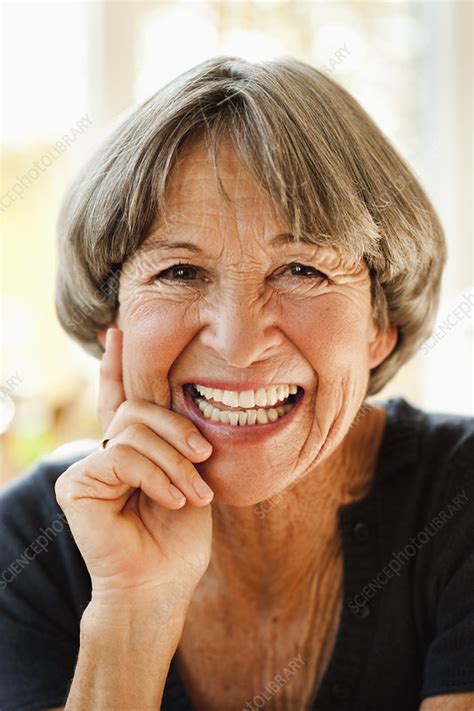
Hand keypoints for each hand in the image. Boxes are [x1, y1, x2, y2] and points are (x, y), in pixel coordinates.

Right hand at [55, 328, 213, 605]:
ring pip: (133, 430)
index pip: (119, 400)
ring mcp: (87, 468)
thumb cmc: (178, 535)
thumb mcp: (187, 473)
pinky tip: (170, 500)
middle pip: (137, 408)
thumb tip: (171, 394)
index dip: (116, 366)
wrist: (162, 584)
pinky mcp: (76, 484)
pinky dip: (154, 476)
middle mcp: (104, 453)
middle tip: (204, 456)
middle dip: (177, 429)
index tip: (116, 332)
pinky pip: (122, 456)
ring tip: (194, 493)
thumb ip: (171, 437)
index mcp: (130, 449)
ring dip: (173, 460)